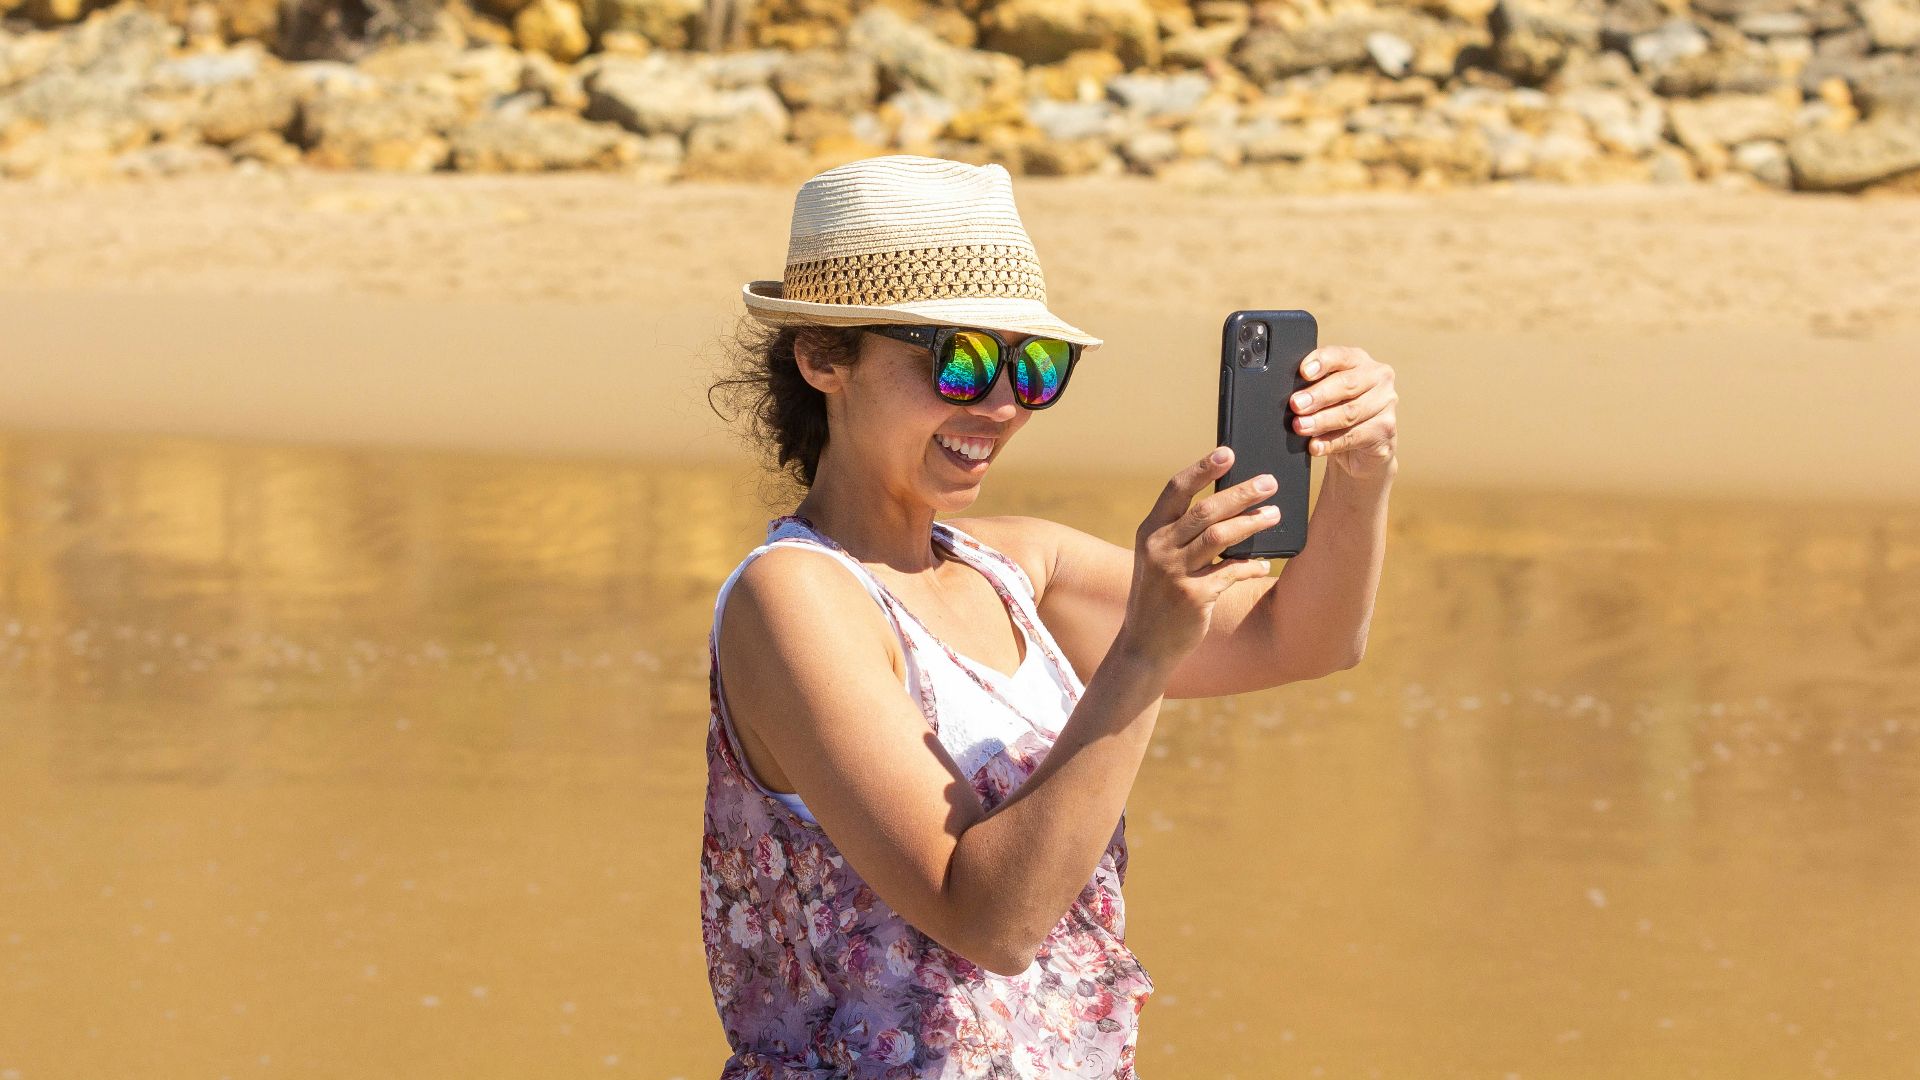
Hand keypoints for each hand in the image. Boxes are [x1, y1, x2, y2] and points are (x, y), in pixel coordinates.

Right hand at [1118, 447, 1276, 667]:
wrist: (1145, 644)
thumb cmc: (1160, 594)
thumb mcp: (1159, 558)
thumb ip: (1183, 533)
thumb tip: (1231, 505)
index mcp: (1149, 531)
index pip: (1176, 489)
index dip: (1203, 469)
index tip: (1228, 452)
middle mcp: (1158, 548)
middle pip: (1206, 510)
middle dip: (1241, 493)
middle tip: (1270, 483)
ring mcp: (1174, 573)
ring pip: (1220, 537)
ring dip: (1252, 523)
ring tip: (1275, 515)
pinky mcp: (1194, 597)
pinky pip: (1231, 572)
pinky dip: (1251, 565)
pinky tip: (1264, 563)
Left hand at [1290, 346, 1397, 480]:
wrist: (1360, 450)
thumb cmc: (1338, 413)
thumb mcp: (1326, 395)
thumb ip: (1313, 387)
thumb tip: (1291, 395)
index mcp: (1359, 361)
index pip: (1340, 355)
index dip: (1322, 362)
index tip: (1304, 372)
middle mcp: (1378, 378)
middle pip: (1346, 384)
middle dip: (1318, 396)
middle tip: (1296, 405)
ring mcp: (1386, 404)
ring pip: (1350, 412)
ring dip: (1321, 421)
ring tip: (1301, 427)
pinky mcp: (1386, 430)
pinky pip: (1354, 436)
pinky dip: (1331, 442)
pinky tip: (1315, 446)